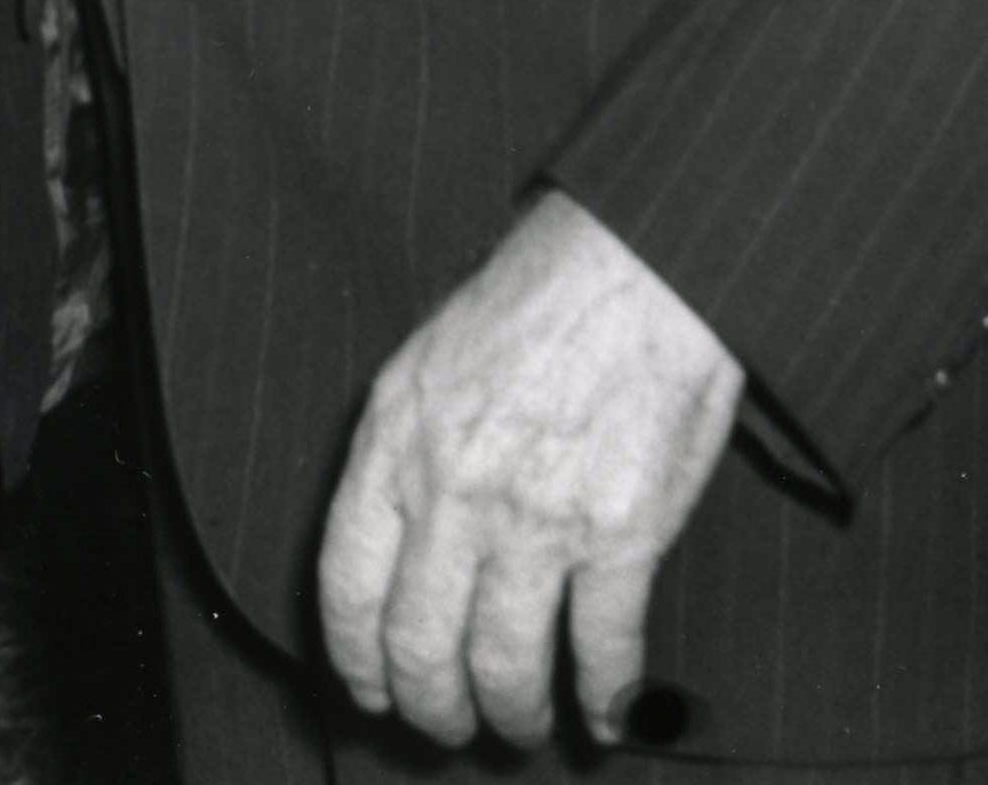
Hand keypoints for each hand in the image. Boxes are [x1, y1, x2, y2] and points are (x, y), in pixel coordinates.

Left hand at [312, 192, 743, 751]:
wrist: (641, 260)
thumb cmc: (541, 299)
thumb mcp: (430, 360)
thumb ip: (405, 453)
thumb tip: (396, 546)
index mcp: (395, 439)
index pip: (347, 585)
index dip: (357, 659)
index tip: (371, 691)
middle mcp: (454, 487)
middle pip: (421, 645)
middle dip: (432, 708)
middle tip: (450, 726)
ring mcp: (537, 515)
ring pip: (504, 666)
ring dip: (512, 714)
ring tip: (522, 725)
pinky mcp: (621, 532)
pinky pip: (603, 650)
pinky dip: (605, 698)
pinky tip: (607, 713)